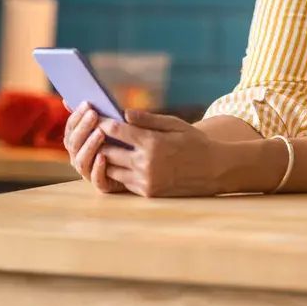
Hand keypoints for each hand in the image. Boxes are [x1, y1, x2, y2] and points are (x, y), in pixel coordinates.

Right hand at [62, 104, 125, 193]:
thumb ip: (92, 114)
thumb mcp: (112, 124)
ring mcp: (89, 172)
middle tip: (94, 115)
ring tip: (100, 133)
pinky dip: (97, 167)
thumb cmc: (126, 139)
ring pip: (81, 161)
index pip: (70, 128)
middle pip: (73, 143)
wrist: (147, 165)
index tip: (87, 103)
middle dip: (83, 128)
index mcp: (78, 141)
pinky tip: (103, 156)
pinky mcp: (102, 184)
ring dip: (89, 145)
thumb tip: (66, 99)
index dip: (76, 116)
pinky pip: (95, 178)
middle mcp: (79, 157)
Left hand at [98, 110, 222, 197]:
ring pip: (112, 169)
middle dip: (98, 141)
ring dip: (105, 159)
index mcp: (152, 142)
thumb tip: (124, 113)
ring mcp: (147, 180)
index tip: (95, 116)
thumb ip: (148, 120)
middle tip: (90, 132)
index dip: (103, 123)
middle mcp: (146, 163)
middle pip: (109, 151)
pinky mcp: (149, 192)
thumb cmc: (196, 143)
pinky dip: (118, 172)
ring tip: (100, 147)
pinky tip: (115, 163)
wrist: (216, 170)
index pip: (117, 131)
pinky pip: (124, 182)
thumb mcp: (175, 124)